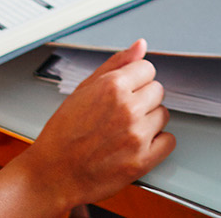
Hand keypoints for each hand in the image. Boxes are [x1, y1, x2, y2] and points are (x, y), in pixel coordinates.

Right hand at [17, 40, 173, 204]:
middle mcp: (128, 109)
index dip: (135, 80)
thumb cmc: (62, 134)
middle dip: (142, 99)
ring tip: (124, 130)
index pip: (148, 69)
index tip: (125, 91)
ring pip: (163, 115)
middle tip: (120, 113)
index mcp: (113, 87)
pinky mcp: (142, 161)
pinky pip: (169, 141)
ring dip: (149, 121)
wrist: (52, 174)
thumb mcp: (83, 90)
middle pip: (158, 91)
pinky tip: (137, 144)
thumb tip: (140, 46)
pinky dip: (157, 143)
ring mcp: (137, 135)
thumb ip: (115, 64)